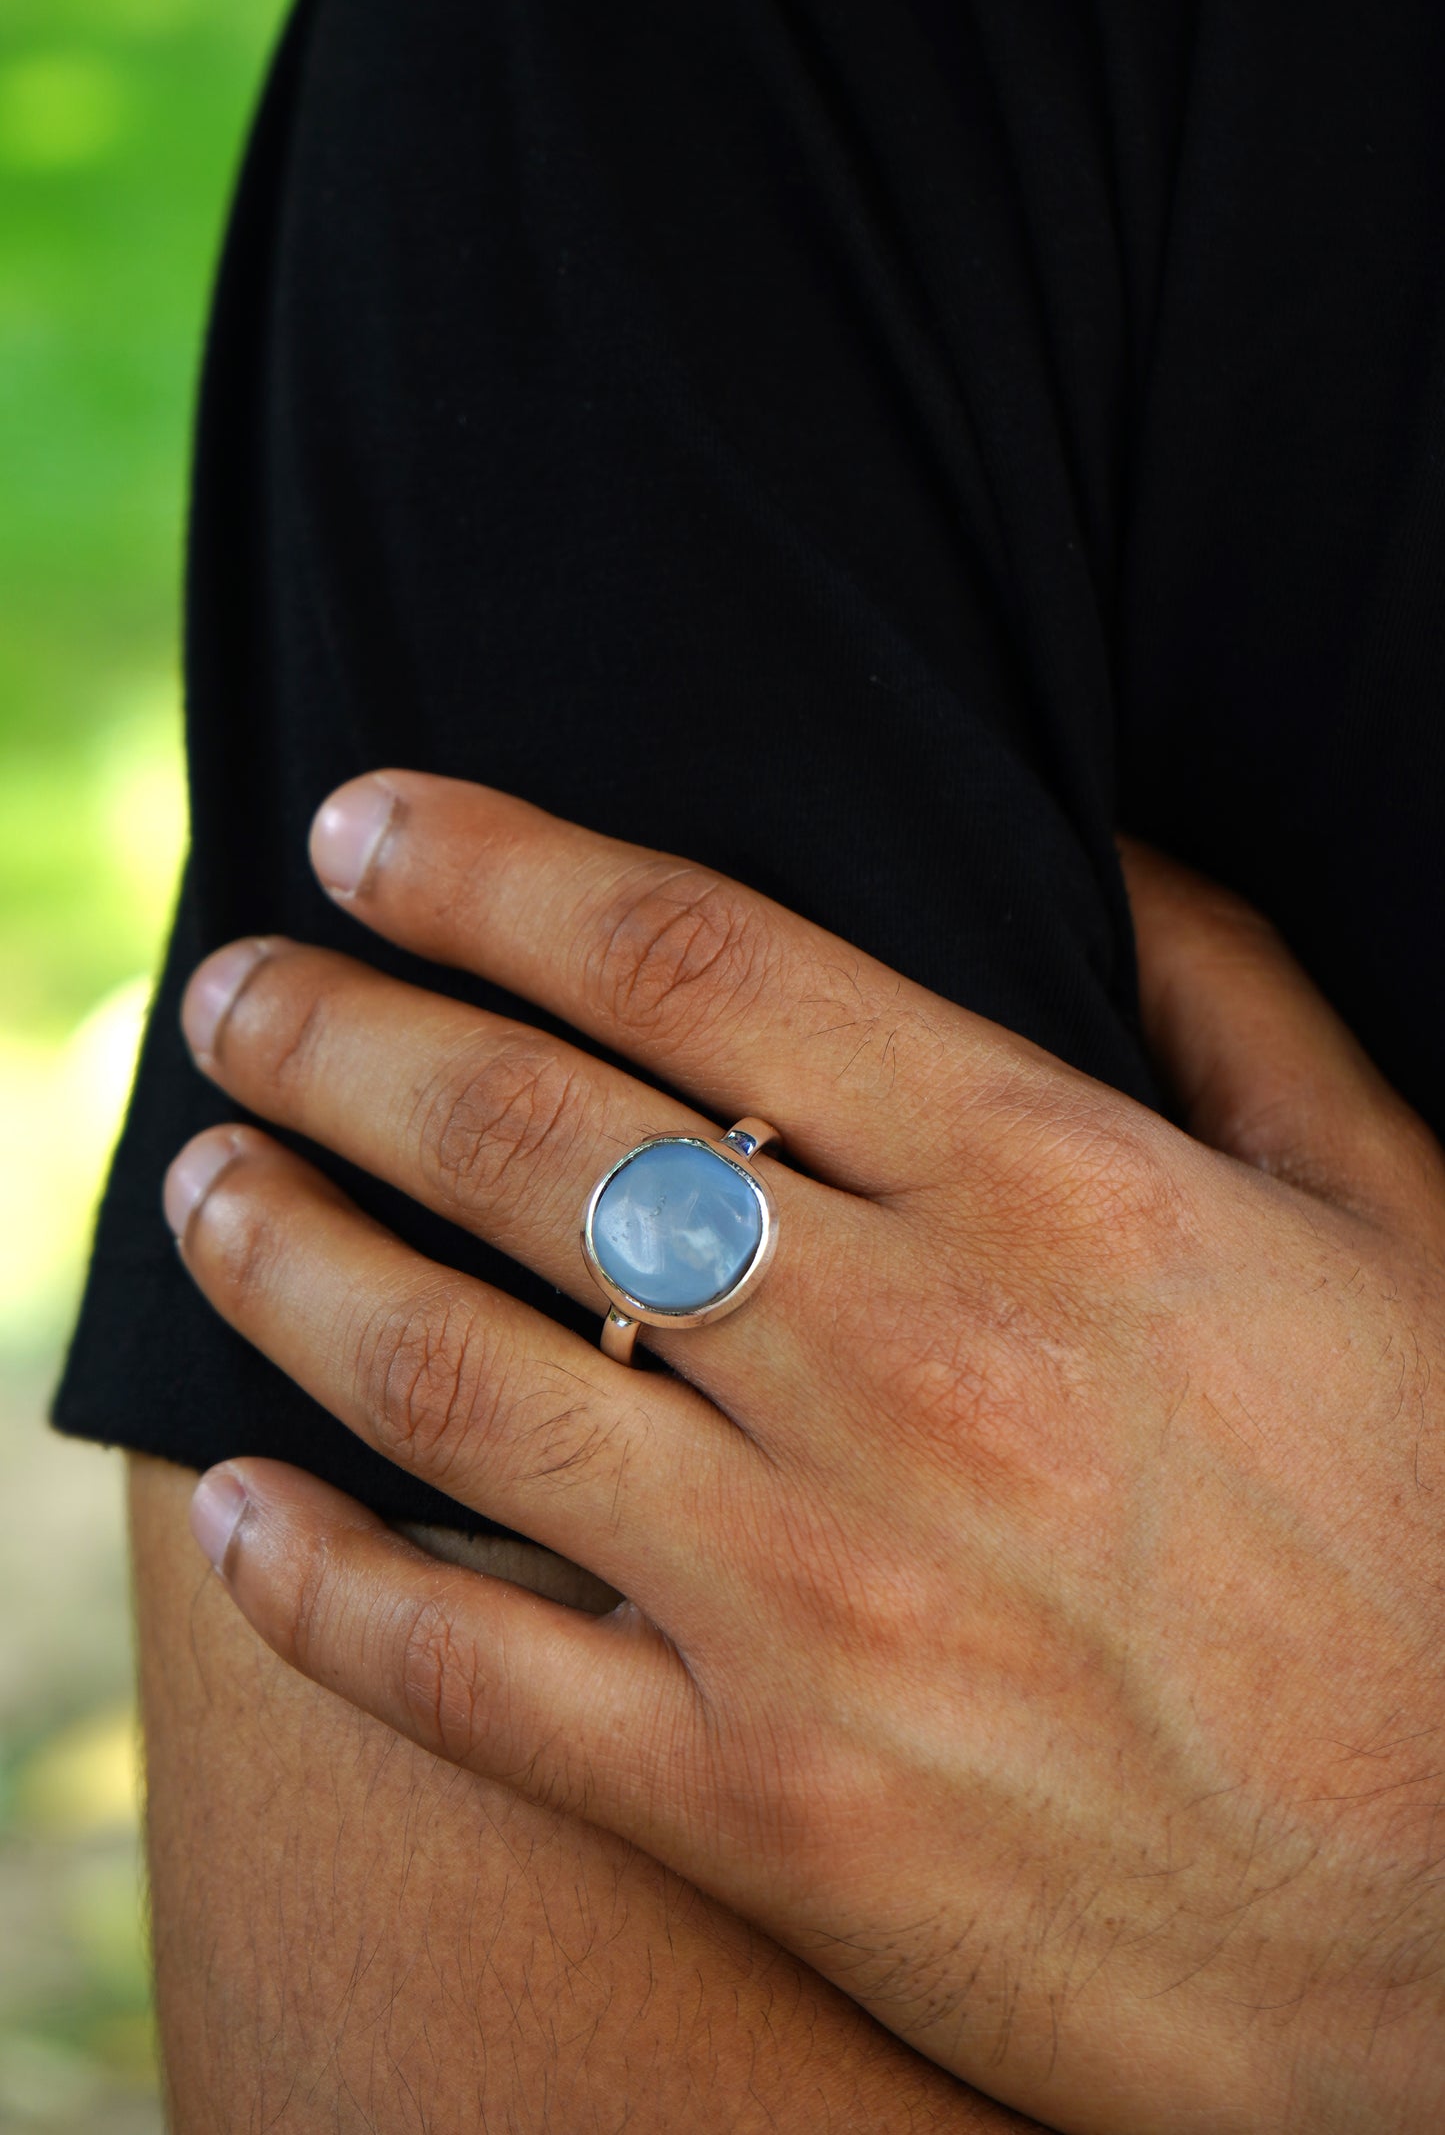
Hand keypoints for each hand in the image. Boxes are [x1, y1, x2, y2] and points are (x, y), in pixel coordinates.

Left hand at [165, 771, 1444, 2133]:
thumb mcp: (1399, 1224)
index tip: (364, 828)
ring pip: (450, 1374)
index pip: (697, 961)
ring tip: (202, 1188)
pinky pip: (461, 1672)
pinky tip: (233, 1506)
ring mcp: (822, 1599)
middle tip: (237, 993)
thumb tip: (1097, 842)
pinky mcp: (766, 1810)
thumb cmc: (1444, 1540)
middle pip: (530, 1135)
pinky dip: (315, 1581)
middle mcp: (916, 1369)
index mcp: (1061, 1195)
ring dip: (284, 1256)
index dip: (492, 870)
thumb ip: (1238, 1008)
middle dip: (340, 1034)